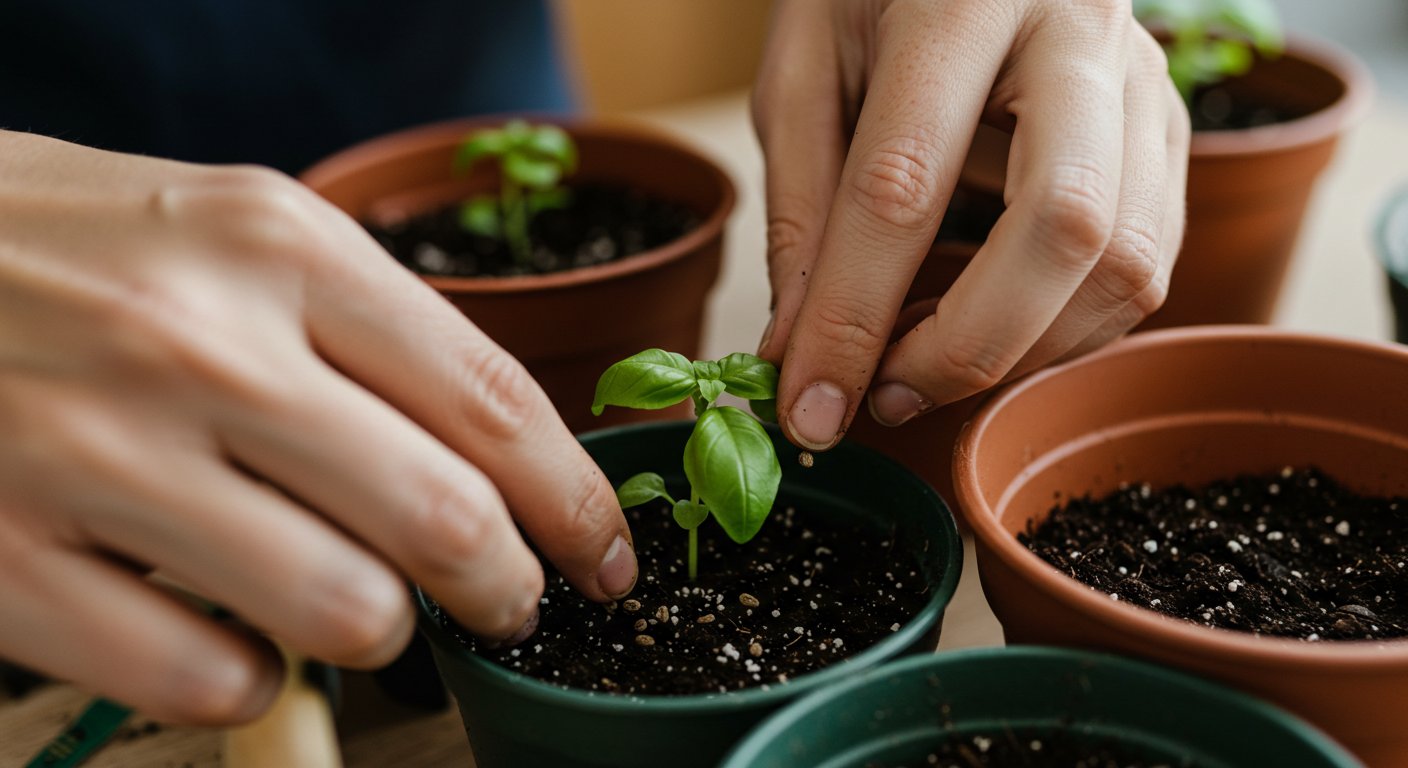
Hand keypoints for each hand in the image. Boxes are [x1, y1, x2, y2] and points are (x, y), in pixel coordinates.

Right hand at [0, 132, 635, 722]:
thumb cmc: (78, 245)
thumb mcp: (237, 232)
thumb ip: (367, 328)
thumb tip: (497, 453)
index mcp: (280, 247)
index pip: (493, 401)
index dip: (578, 500)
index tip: (608, 557)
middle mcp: (201, 346)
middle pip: (445, 519)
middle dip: (511, 590)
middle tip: (512, 607)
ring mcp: (96, 454)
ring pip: (344, 611)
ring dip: (384, 638)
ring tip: (367, 615)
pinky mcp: (6, 555)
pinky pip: (204, 676)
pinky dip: (251, 682)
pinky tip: (237, 641)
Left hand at [753, 0, 1188, 448]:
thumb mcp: (805, 70)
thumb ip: (801, 209)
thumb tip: (797, 355)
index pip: (905, 182)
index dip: (852, 315)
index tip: (809, 407)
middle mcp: (1078, 30)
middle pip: (1062, 227)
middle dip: (967, 348)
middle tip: (885, 397)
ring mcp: (1144, 80)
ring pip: (1126, 260)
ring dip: (1022, 352)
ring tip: (925, 369)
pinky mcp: (1172, 127)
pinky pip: (1148, 262)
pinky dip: (1066, 329)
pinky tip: (993, 331)